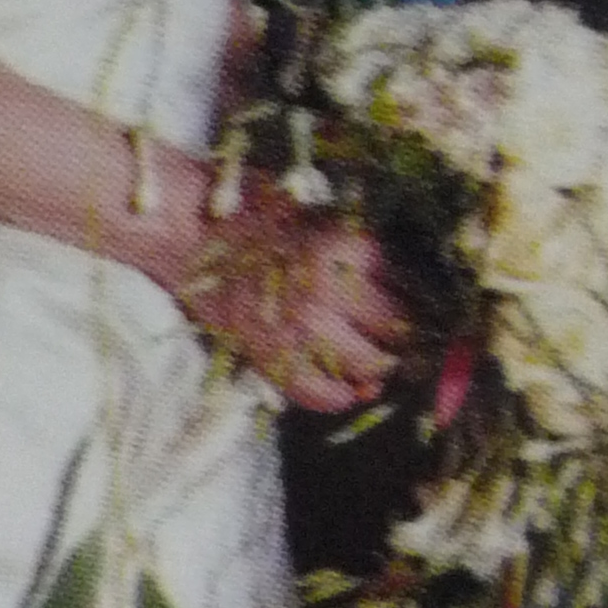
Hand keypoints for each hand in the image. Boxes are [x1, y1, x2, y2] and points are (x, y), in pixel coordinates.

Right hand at [175, 172, 405, 413]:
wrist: (189, 228)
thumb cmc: (252, 210)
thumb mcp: (319, 213)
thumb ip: (358, 248)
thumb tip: (400, 285)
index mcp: (350, 248)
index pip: (409, 286)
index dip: (417, 301)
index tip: (418, 310)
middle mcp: (333, 291)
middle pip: (397, 330)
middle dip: (403, 337)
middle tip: (400, 341)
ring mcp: (302, 328)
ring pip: (368, 366)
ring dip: (375, 368)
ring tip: (372, 364)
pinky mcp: (271, 355)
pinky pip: (320, 394)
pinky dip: (337, 397)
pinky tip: (343, 389)